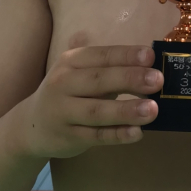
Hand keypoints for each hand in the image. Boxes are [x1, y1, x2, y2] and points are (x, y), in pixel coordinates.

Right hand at [24, 43, 160, 158]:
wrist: (32, 125)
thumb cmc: (67, 92)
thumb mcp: (78, 70)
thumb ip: (106, 62)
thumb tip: (145, 53)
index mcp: (71, 61)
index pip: (101, 55)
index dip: (125, 55)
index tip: (150, 56)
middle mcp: (63, 83)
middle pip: (99, 80)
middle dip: (129, 79)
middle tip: (158, 81)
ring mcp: (63, 112)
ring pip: (97, 111)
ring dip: (126, 110)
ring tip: (153, 110)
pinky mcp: (68, 137)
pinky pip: (96, 136)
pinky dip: (117, 135)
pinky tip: (137, 133)